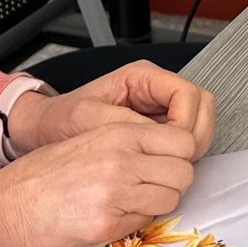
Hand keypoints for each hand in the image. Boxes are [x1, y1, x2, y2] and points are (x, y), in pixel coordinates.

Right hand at [0, 116, 200, 246]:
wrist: (6, 209)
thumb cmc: (41, 176)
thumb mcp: (88, 140)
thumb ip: (129, 143)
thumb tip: (167, 154)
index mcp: (118, 134)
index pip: (182, 140)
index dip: (180, 155)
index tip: (169, 162)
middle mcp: (121, 161)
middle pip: (183, 172)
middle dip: (173, 182)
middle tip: (153, 186)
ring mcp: (116, 194)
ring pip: (171, 199)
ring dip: (158, 203)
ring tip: (131, 202)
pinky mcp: (108, 225)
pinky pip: (146, 223)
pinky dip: (137, 222)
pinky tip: (114, 216)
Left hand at [7, 59, 216, 161]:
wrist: (45, 128)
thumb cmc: (60, 120)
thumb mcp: (86, 119)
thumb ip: (122, 124)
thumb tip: (154, 137)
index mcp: (141, 77)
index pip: (188, 94)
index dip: (188, 122)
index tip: (176, 147)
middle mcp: (155, 89)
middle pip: (202, 106)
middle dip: (197, 135)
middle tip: (181, 161)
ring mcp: (158, 108)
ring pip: (199, 122)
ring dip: (193, 146)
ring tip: (173, 168)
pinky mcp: (156, 127)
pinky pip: (184, 137)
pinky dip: (183, 154)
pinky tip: (165, 169)